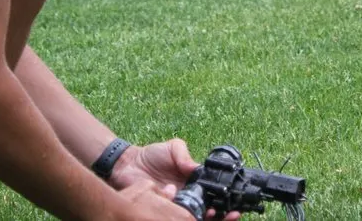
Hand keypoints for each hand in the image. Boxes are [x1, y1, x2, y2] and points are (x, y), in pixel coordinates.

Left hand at [111, 139, 240, 220]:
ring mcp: (175, 206)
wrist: (128, 164)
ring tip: (212, 213)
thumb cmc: (151, 155)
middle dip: (222, 216)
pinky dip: (182, 214)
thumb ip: (185, 154)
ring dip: (206, 217)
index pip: (213, 196)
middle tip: (231, 214)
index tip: (234, 205)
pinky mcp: (162, 212)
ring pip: (194, 217)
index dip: (225, 202)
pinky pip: (174, 217)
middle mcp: (187, 197)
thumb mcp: (173, 147)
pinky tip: (182, 203)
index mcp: (193, 183)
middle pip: (209, 212)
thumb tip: (196, 167)